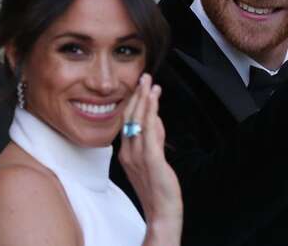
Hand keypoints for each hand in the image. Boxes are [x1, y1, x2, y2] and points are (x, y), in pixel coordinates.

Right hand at [119, 73, 181, 244]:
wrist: (161, 210)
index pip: (127, 121)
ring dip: (144, 99)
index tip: (140, 86)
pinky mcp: (151, 159)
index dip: (133, 102)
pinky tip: (154, 100)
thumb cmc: (157, 186)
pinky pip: (149, 131)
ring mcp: (138, 156)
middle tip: (144, 77)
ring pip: (138, 121)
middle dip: (138, 95)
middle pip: (130, 118)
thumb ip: (154, 138)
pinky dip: (151, 113)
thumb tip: (156, 118)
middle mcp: (128, 152)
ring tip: (149, 82)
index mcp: (126, 152)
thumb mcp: (153, 157)